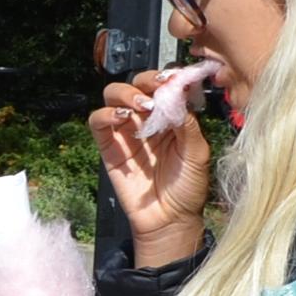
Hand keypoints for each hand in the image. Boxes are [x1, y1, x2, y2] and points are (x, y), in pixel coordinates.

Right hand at [88, 72, 212, 267]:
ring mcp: (126, 131)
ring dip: (126, 94)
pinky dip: (106, 113)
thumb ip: (188, 122)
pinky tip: (122, 117)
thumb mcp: (198, 152)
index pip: (164, 85)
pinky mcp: (108, 147)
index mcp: (171, 116)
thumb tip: (176, 93)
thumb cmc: (188, 188)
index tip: (174, 78)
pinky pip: (98, 122)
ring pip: (114, 96)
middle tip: (157, 90)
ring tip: (141, 105)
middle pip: (137, 84)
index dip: (166, 76)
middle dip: (146, 81)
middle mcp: (147, 119)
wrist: (170, 219)